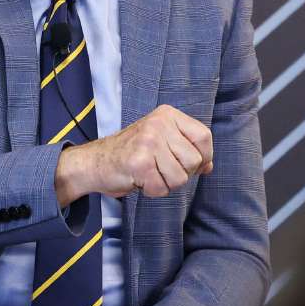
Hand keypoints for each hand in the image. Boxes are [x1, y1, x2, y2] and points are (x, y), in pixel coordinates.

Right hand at [55, 104, 212, 205]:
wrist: (95, 162)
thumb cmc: (131, 153)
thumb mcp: (162, 142)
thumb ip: (186, 150)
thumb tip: (209, 166)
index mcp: (167, 115)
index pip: (204, 137)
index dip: (203, 157)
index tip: (188, 165)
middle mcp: (158, 123)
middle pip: (193, 160)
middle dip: (181, 173)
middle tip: (160, 169)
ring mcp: (148, 141)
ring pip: (180, 177)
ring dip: (166, 184)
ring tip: (149, 174)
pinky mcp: (139, 162)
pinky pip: (162, 188)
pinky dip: (152, 191)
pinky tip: (139, 180)